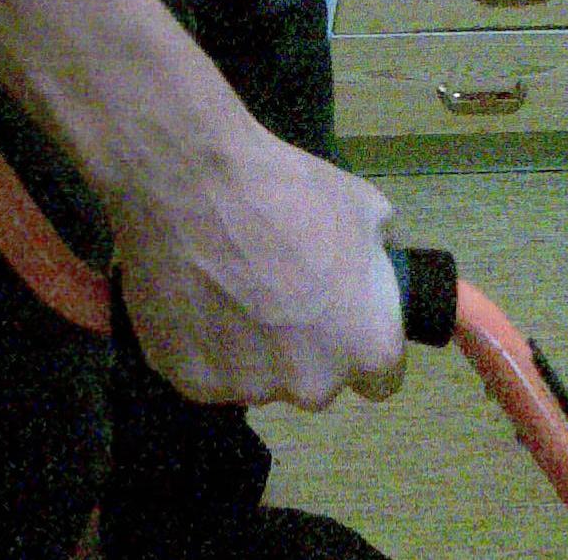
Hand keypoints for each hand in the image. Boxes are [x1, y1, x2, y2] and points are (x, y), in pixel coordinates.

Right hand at [113, 121, 405, 410]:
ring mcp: (246, 388)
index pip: (378, 377)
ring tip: (222, 285)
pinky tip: (190, 296)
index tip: (330, 310)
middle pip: (312, 380)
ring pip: (253, 377)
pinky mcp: (188, 379)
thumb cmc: (285, 189)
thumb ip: (375, 262)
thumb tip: (366, 274)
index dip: (354, 338)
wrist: (192, 179)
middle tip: (270, 288)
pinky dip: (197, 342)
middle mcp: (311, 385)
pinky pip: (202, 369)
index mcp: (367, 348)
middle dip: (299, 346)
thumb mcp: (363, 208)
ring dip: (245, 346)